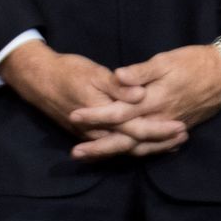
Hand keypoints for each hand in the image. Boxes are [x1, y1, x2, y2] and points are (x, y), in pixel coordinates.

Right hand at [0, 41, 177, 155]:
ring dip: (150, 147)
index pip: (136, 129)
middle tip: (183, 137)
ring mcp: (92, 135)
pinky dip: (134, 147)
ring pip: (125, 149)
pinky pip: (115, 146)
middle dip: (160, 142)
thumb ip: (117, 86)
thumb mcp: (92, 73)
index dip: (160, 129)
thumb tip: (140, 95)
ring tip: (172, 144)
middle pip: (134, 144)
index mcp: (102, 115)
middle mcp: (98, 131)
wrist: (37, 79)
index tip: (181, 126)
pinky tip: (146, 145)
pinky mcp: (89, 134)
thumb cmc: (67, 71)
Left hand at [69, 43, 220, 159]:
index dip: (96, 116)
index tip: (74, 116)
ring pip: (139, 146)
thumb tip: (118, 77)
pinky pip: (153, 146)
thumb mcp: (165, 61)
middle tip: (76, 153)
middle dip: (100, 146)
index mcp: (153, 101)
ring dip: (115, 152)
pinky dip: (137, 152)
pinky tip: (123, 154)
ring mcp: (168, 127)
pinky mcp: (176, 129)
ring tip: (92, 155)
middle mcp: (159, 119)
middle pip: (126, 138)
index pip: (119, 113)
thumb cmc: (193, 63)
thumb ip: (140, 72)